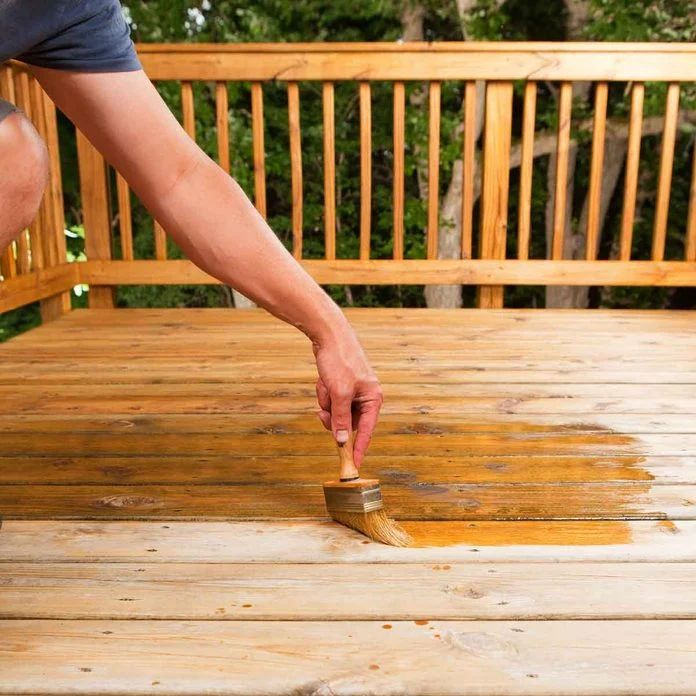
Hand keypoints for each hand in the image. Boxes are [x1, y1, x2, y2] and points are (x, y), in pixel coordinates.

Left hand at [312, 328, 382, 469]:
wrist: (329, 334)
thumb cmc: (339, 361)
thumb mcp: (339, 393)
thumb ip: (341, 419)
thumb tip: (341, 442)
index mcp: (373, 398)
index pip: (366, 431)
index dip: (359, 448)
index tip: (353, 465)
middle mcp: (366, 397)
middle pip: (347, 423)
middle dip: (333, 416)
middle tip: (323, 412)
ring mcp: (354, 391)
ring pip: (336, 411)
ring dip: (326, 402)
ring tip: (325, 384)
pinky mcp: (342, 386)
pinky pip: (331, 400)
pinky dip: (324, 393)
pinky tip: (323, 379)